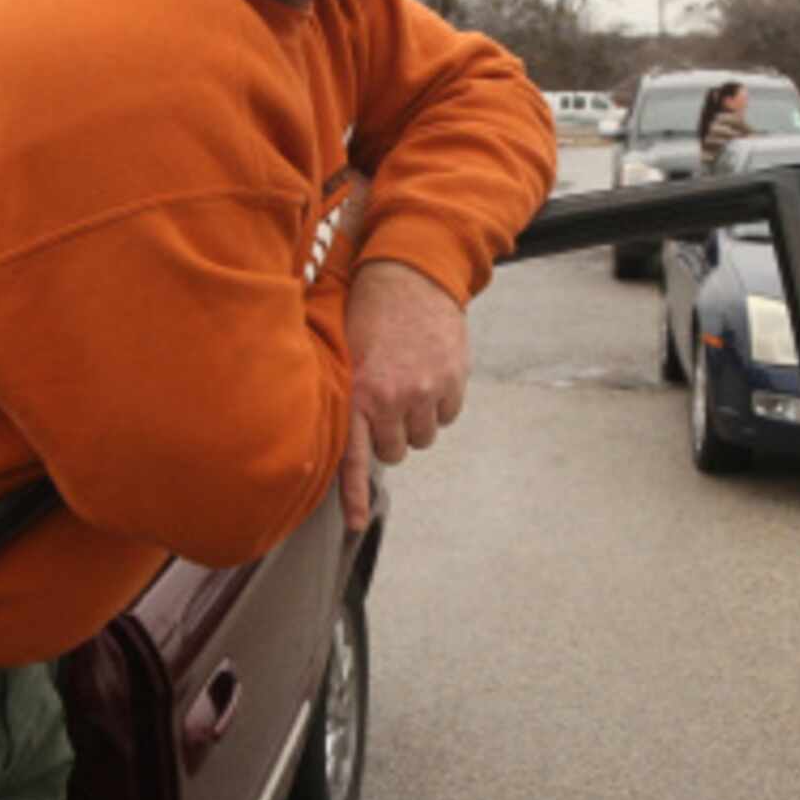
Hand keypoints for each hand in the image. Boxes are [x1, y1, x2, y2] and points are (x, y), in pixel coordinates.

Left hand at [340, 259, 467, 527]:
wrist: (411, 274)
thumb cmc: (368, 312)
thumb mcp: (345, 354)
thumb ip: (347, 398)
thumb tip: (345, 441)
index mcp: (359, 394)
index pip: (354, 458)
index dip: (354, 495)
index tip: (356, 525)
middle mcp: (392, 398)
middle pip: (394, 451)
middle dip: (390, 436)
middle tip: (386, 404)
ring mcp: (427, 392)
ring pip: (423, 437)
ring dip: (416, 420)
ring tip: (408, 385)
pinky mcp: (454, 381)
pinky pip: (448, 416)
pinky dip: (440, 404)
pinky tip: (429, 374)